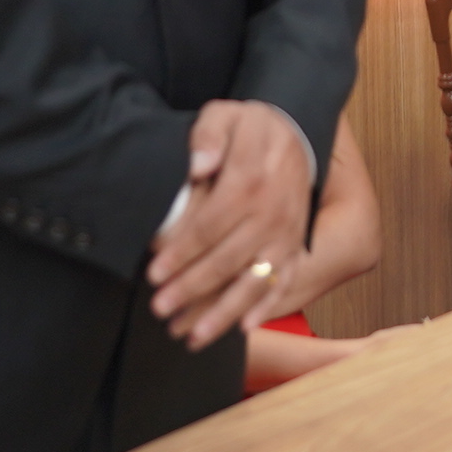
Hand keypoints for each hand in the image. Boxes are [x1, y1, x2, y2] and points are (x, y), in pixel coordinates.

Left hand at [147, 101, 314, 350]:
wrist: (297, 134)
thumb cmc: (249, 128)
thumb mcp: (225, 115)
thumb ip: (208, 136)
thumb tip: (199, 166)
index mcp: (250, 180)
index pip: (209, 225)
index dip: (181, 253)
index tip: (154, 274)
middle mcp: (272, 212)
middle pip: (226, 259)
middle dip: (191, 289)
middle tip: (160, 309)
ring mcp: (287, 233)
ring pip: (254, 280)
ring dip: (223, 312)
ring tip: (193, 336)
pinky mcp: (296, 245)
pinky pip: (283, 281)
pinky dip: (266, 307)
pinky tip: (243, 330)